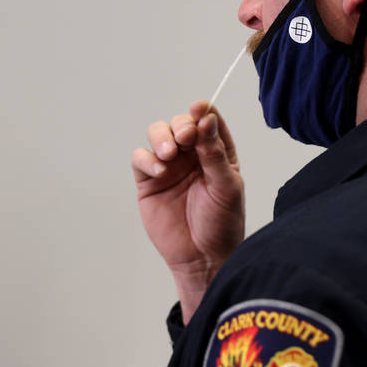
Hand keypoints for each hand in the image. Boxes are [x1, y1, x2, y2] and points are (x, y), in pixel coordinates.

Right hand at [131, 101, 244, 322]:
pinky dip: (146, 158)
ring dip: (161, 137)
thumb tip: (207, 120)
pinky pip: (140, 158)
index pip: (208, 121)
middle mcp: (192, 155)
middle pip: (180, 123)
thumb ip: (215, 153)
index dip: (203, 111)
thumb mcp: (226, 186)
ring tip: (168, 154)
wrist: (201, 258)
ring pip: (157, 134)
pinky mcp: (148, 181)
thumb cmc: (221, 224)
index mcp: (216, 153)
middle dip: (181, 126)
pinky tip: (158, 171)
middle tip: (185, 137)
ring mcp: (168, 166)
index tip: (199, 108)